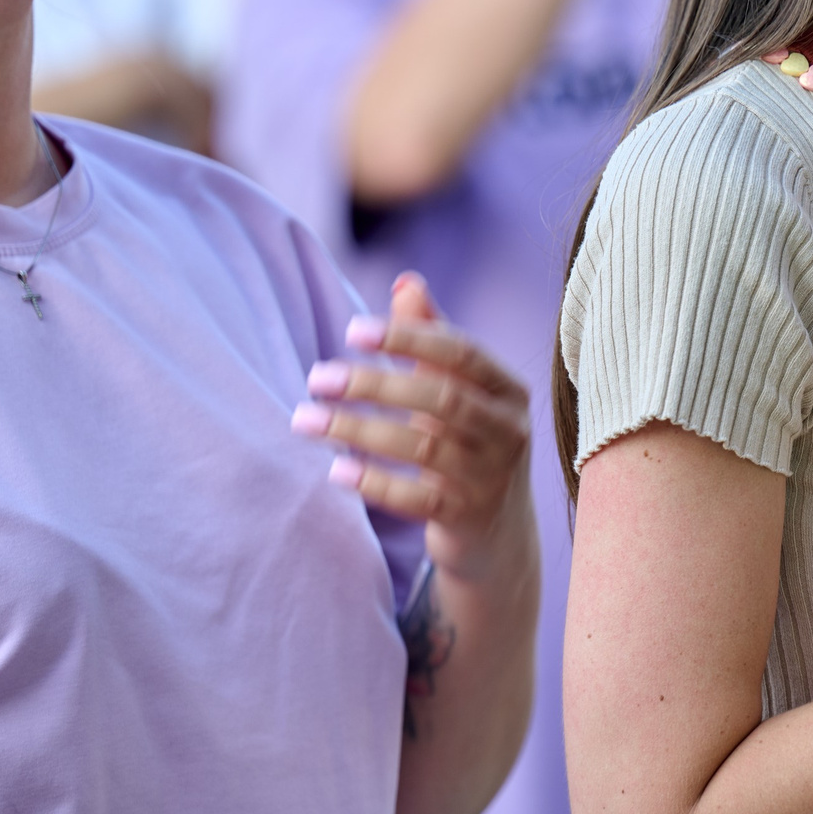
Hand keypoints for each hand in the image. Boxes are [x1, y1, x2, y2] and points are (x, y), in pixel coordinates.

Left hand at [293, 273, 534, 578]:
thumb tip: (406, 281)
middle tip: (316, 378)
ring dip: (358, 430)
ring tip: (304, 419)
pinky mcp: (467, 517)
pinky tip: (336, 470)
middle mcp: (508, 430)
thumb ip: (433, 336)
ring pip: (422, 445)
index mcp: (507, 389)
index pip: (460, 351)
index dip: (407, 337)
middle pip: (440, 397)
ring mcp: (490, 477)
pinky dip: (376, 482)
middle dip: (374, 384)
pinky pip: (418, 498)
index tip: (352, 331)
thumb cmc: (468, 443)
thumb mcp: (458, 389)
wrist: (498, 533)